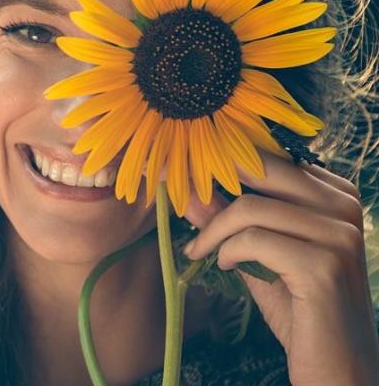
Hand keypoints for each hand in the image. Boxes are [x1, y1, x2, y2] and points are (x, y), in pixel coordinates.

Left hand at [182, 152, 378, 384]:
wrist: (337, 367)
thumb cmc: (300, 309)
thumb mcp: (258, 255)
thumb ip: (228, 220)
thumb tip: (188, 186)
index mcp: (335, 194)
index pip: (268, 157)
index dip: (219, 162)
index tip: (179, 173)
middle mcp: (345, 207)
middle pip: (259, 170)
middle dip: (207, 183)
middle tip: (176, 201)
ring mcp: (340, 235)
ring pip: (250, 208)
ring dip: (212, 231)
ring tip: (201, 251)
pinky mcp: (325, 266)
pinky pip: (254, 240)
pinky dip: (227, 252)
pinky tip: (225, 266)